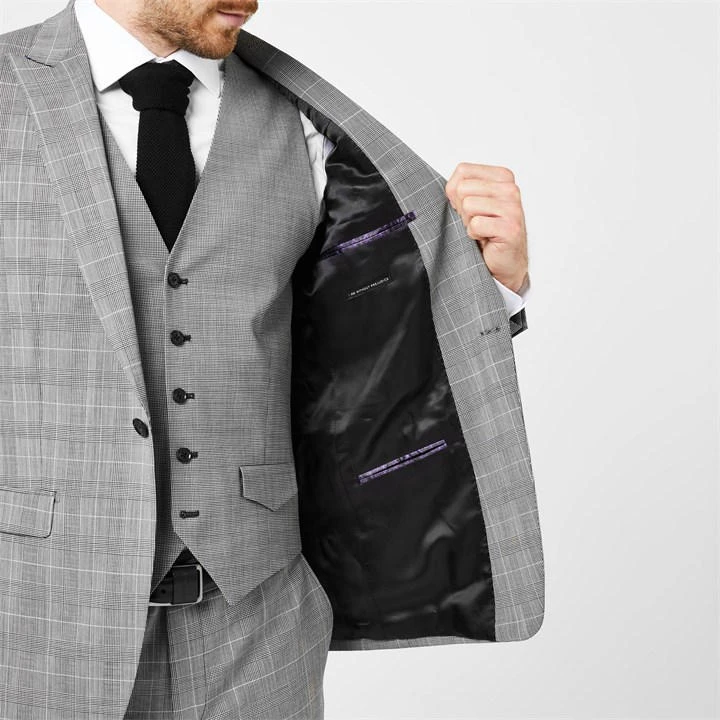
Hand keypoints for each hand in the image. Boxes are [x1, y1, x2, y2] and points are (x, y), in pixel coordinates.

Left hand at [445, 162, 528, 293]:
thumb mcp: (471, 202)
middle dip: (462, 209)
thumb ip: (459, 188)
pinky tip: (487, 239)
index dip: (457, 193)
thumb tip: (450, 188)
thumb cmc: (487, 231)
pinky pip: (476, 225)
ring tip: (483, 230)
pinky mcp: (510, 228)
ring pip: (468, 205)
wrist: (505, 260)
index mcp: (502, 177)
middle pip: (462, 188)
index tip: (471, 207)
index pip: (462, 171)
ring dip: (469, 223)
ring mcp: (512, 208)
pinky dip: (474, 235)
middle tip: (478, 221)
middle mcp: (510, 189)